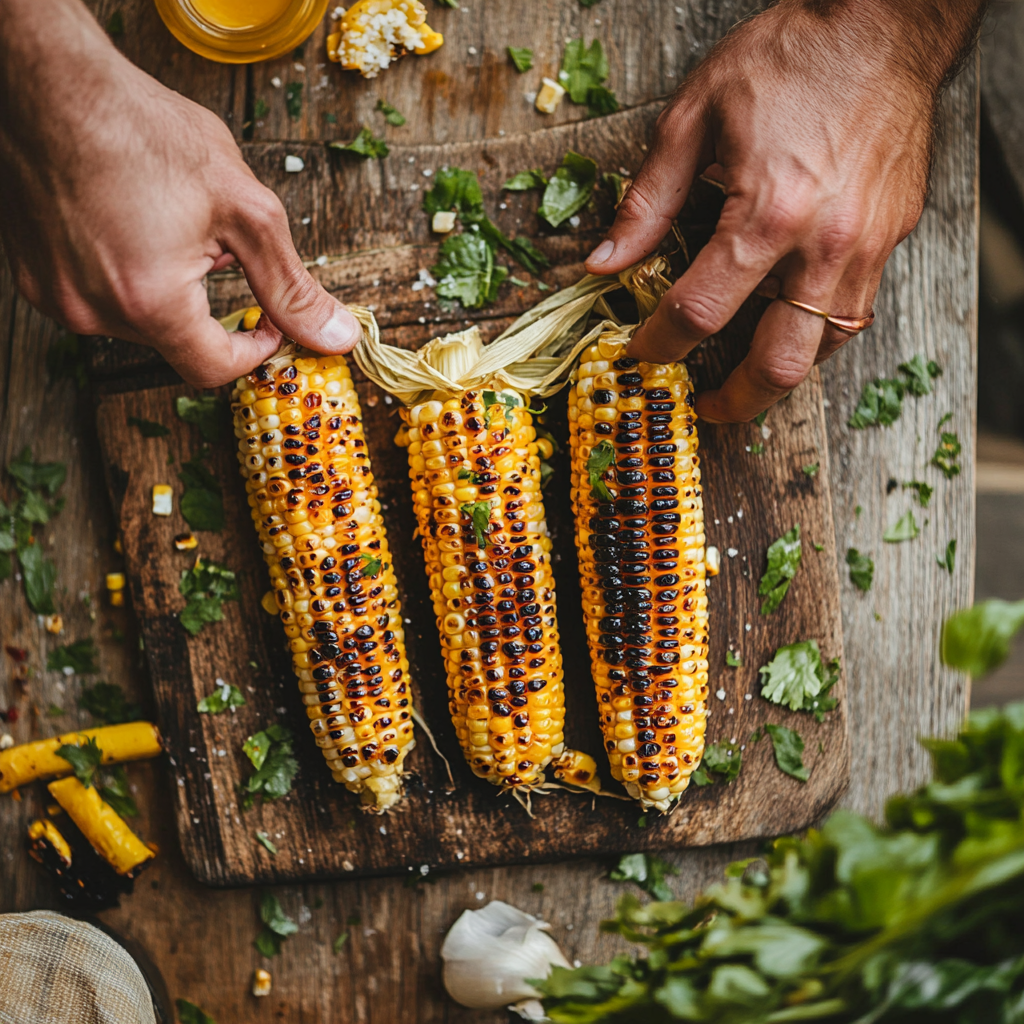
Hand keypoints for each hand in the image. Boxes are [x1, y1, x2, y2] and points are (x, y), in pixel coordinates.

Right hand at [0, 0, 359, 387]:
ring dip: (164, 288)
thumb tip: (337, 337)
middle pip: (175, 342)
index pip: (213, 369)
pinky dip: (123, 275)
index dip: (252, 350)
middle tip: (213, 246)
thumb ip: (291, 286)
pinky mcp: (31, 276)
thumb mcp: (245, 211)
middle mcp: (93, 311)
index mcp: (149, 303)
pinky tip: (127, 225)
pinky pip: (95, 296)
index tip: (267, 320)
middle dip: (206, 305)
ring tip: (165, 224)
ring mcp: (53, 295)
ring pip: (136, 320)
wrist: (49, 80)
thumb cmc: (142, 131)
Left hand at [585, 0, 983, 421]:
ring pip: (825, 349)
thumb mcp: (695, 116)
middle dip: (736, 400)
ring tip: (746, 374)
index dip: (661, 344)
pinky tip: (789, 325)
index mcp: (767, 215)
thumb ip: (647, 202)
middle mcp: (823, 246)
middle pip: (778, 364)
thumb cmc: (791, 58)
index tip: (643, 352)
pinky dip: (817, 334)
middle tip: (707, 405)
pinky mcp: (890, 238)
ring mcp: (865, 248)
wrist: (885, 24)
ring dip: (781, 372)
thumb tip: (605, 263)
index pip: (700, 312)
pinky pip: (854, 312)